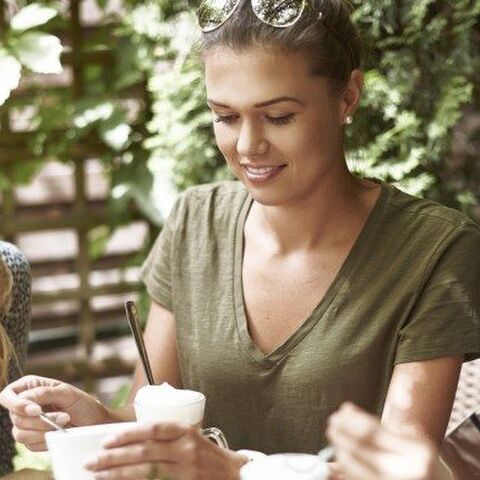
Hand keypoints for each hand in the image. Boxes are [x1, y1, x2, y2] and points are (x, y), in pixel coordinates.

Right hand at [0, 375, 110, 450]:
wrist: (93, 422)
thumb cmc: (82, 403)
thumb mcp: (66, 393)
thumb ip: (44, 393)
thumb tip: (25, 400)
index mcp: (30, 387)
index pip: (7, 396)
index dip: (17, 405)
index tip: (36, 410)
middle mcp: (24, 405)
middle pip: (15, 417)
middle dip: (40, 420)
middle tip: (63, 417)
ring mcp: (26, 423)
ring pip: (19, 433)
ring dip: (44, 430)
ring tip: (64, 423)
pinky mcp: (31, 439)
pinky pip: (29, 444)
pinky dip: (45, 440)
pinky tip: (59, 433)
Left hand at [85, 421, 246, 479]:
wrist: (234, 475)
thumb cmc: (206, 454)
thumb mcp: (189, 437)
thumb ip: (165, 436)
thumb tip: (128, 440)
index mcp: (185, 432)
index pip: (152, 429)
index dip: (128, 434)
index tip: (106, 440)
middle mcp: (186, 450)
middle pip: (144, 453)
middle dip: (114, 457)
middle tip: (92, 461)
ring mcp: (186, 471)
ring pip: (146, 473)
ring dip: (118, 475)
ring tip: (98, 476)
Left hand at [326, 403, 443, 479]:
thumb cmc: (422, 459)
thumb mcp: (413, 436)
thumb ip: (382, 424)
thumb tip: (347, 410)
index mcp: (418, 452)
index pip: (374, 433)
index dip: (352, 420)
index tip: (342, 410)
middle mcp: (408, 473)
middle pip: (361, 450)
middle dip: (342, 433)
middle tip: (332, 422)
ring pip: (355, 468)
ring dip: (340, 449)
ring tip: (335, 437)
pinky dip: (343, 469)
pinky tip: (337, 459)